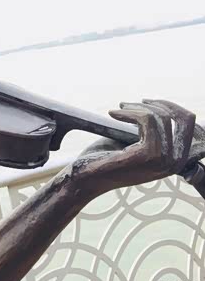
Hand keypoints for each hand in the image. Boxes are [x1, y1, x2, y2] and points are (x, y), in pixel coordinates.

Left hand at [74, 99, 195, 194]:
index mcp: (176, 160)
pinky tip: (113, 114)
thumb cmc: (106, 159)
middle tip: (133, 103)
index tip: (148, 103)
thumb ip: (151, 130)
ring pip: (162, 116)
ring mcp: (164, 160)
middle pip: (186, 118)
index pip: (194, 127)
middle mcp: (176, 162)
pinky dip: (128, 112)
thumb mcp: (135, 142)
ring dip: (136, 107)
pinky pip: (147, 120)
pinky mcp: (148, 155)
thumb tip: (160, 107)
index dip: (173, 108)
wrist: (86, 177)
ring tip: (119, 109)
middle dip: (160, 103)